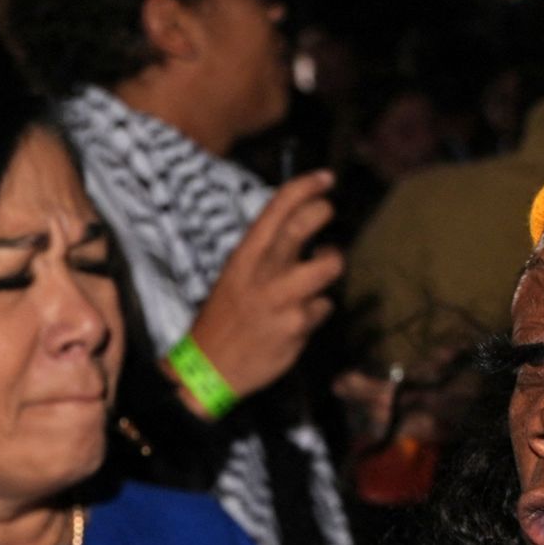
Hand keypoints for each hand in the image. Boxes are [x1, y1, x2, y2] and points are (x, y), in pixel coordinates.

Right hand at [182, 170, 342, 400]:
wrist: (209, 367)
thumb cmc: (225, 316)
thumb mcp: (235, 274)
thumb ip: (265, 253)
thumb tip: (301, 230)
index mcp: (246, 253)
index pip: (279, 206)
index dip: (307, 186)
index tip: (325, 178)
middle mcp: (265, 270)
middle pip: (307, 224)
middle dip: (325, 212)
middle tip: (329, 213)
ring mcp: (283, 297)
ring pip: (331, 264)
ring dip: (333, 262)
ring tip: (324, 267)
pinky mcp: (298, 326)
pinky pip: (325, 306)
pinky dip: (319, 309)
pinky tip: (302, 316)